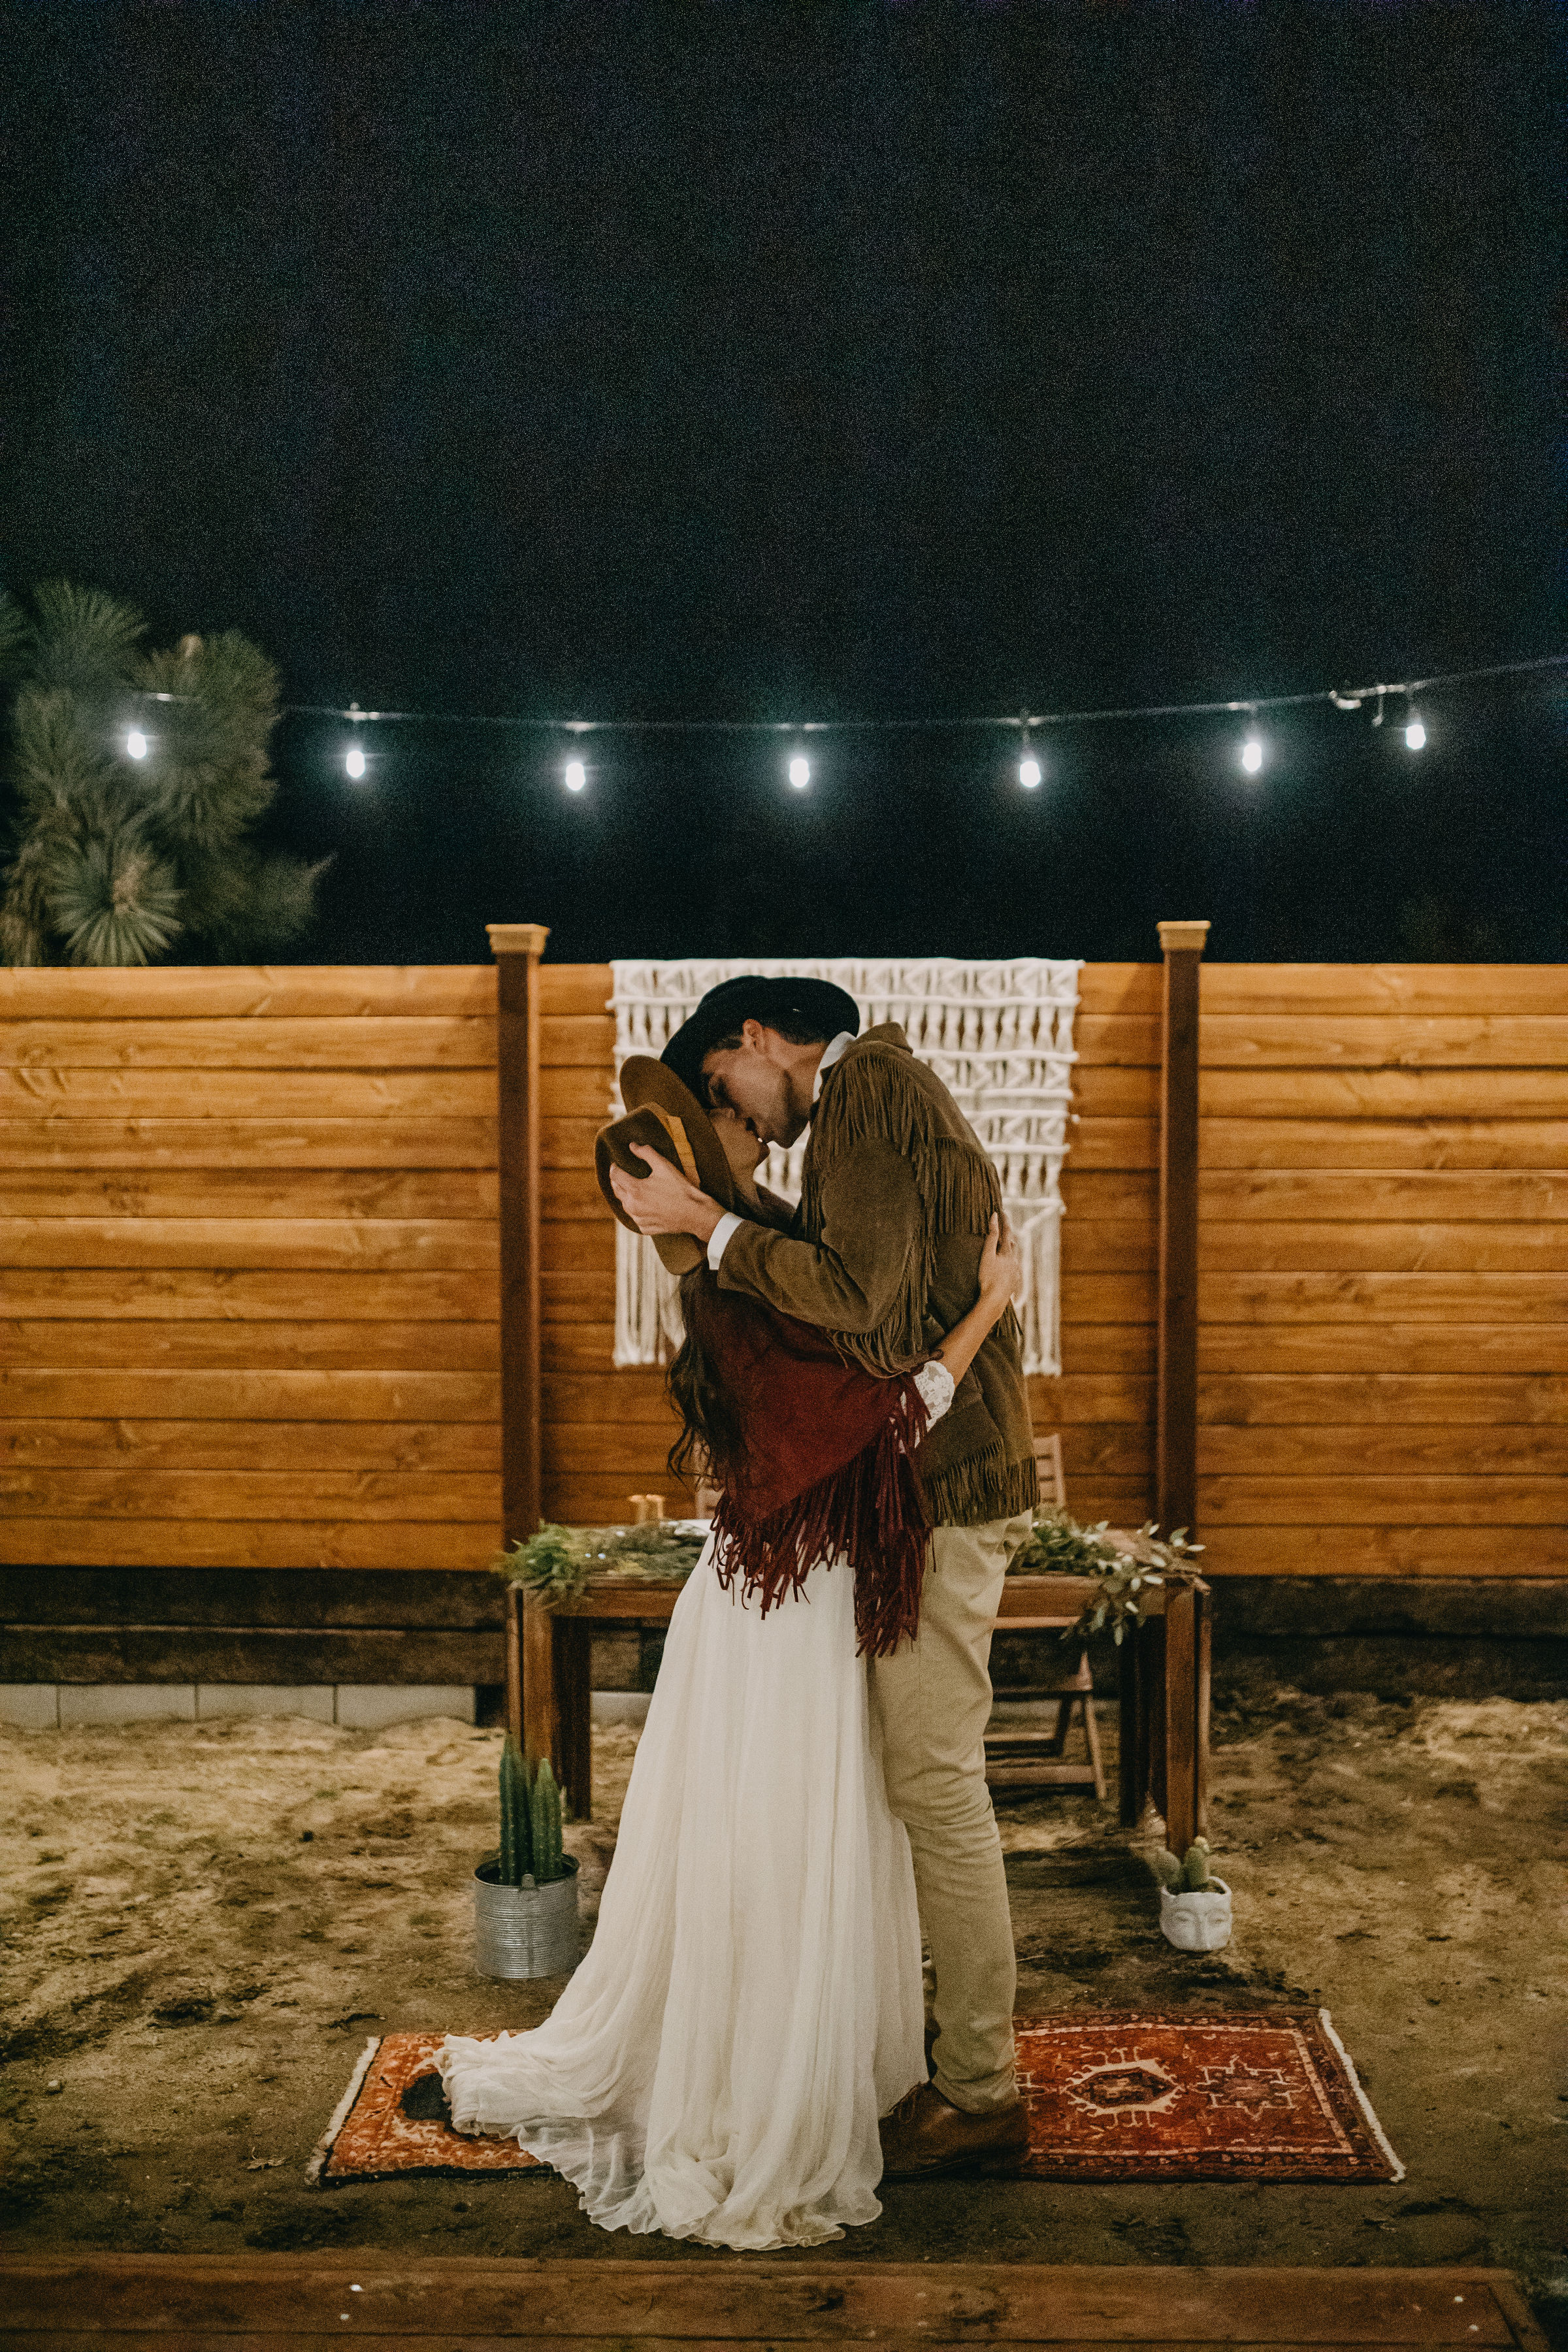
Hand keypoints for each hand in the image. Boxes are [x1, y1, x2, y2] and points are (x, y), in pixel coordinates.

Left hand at [609, 1145, 723, 1242]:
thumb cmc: (680, 1189)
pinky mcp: (645, 1228)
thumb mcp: (664, 1166)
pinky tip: (642, 1206)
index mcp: (635, 1190)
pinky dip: (636, 1211)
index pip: (615, 1175)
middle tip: (619, 1175)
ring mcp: (638, 1219)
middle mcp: (633, 1206)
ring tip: (629, 1189)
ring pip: (625, 1206)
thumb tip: (632, 1146)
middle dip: (616, 1181)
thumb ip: (646, 1153)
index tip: (616, 1164)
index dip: (614, 1168)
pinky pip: (635, 1218)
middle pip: (616, 1191)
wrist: (695, 1214)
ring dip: (625, 1196)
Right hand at [976, 1211, 1020, 1317]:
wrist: (994, 1300)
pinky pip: (1013, 1269)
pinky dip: (1009, 1264)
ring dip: (1009, 1250)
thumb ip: (991, 1236)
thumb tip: (994, 1217)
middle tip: (1003, 1228)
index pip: (1007, 1232)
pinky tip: (1006, 1268)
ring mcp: (1016, 1272)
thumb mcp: (987, 1255)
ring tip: (1005, 1247)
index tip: (1002, 1211)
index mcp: (1007, 1253)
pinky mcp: (1014, 1282)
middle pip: (1012, 1245)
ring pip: (1014, 1258)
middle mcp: (1015, 1261)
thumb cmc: (988, 1277)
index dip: (1004, 1221)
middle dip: (1008, 1236)